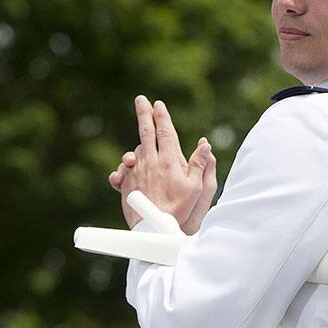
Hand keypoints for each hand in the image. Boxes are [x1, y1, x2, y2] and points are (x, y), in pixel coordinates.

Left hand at [108, 96, 216, 232]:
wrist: (153, 228)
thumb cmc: (179, 209)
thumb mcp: (197, 187)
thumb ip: (200, 164)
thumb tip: (204, 143)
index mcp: (169, 161)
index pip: (165, 132)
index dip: (162, 117)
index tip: (158, 104)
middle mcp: (150, 162)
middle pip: (145, 132)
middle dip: (144, 114)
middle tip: (141, 100)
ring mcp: (135, 172)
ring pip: (135, 150)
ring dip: (140, 146)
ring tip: (146, 149)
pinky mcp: (125, 184)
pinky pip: (122, 169)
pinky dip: (126, 166)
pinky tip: (129, 168)